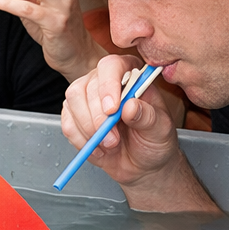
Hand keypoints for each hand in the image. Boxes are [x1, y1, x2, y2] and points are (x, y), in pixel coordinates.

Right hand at [61, 54, 180, 186]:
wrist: (141, 162)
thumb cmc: (153, 140)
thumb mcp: (160, 130)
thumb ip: (148, 117)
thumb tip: (131, 107)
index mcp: (130, 75)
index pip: (112, 67)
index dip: (109, 86)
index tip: (112, 110)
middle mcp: (105, 81)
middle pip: (87, 86)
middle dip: (98, 117)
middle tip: (113, 140)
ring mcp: (86, 96)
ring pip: (73, 102)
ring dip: (88, 129)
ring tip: (109, 145)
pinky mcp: (73, 115)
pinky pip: (67, 123)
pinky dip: (81, 140)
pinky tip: (98, 147)